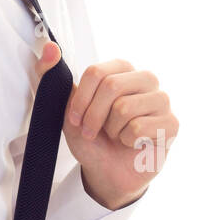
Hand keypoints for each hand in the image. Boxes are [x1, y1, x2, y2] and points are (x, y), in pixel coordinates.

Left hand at [35, 43, 177, 208]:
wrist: (107, 172)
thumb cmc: (91, 137)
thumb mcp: (65, 108)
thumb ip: (52, 75)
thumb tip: (48, 46)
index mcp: (121, 69)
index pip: (96, 72)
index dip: (81, 99)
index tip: (74, 118)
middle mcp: (145, 79)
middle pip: (111, 86)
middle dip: (94, 116)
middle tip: (92, 132)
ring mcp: (161, 100)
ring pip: (125, 108)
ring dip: (112, 130)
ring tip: (117, 135)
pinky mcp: (171, 123)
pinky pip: (139, 128)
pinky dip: (127, 141)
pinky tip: (133, 144)